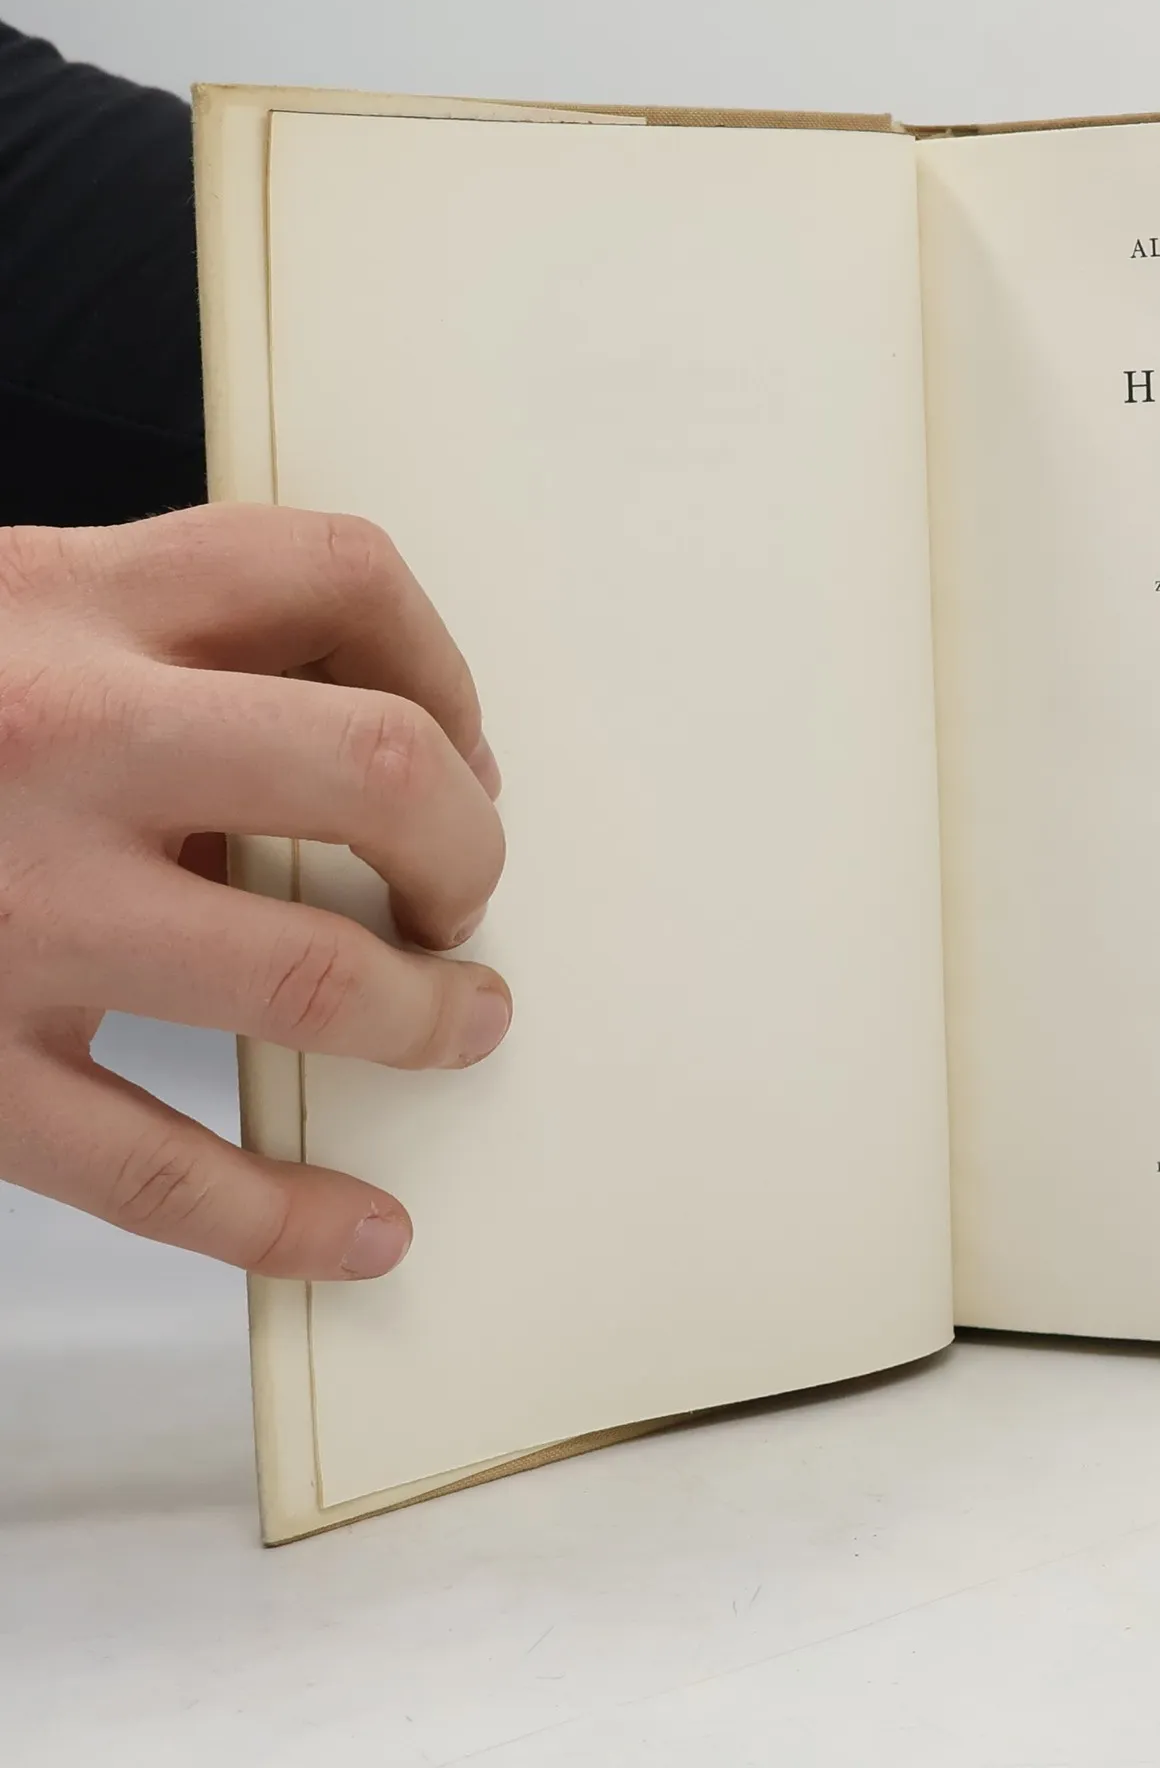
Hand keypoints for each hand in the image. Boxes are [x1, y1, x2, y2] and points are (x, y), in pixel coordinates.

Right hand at [0, 506, 509, 1274]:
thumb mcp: (9, 613)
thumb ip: (172, 645)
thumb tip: (386, 734)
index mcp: (73, 600)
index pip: (336, 571)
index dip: (444, 663)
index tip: (462, 742)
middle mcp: (59, 740)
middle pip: (379, 769)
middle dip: (468, 849)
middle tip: (463, 893)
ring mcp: (11, 912)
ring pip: (311, 977)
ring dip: (427, 1018)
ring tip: (458, 1026)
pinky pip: (156, 1166)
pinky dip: (281, 1216)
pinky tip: (355, 1233)